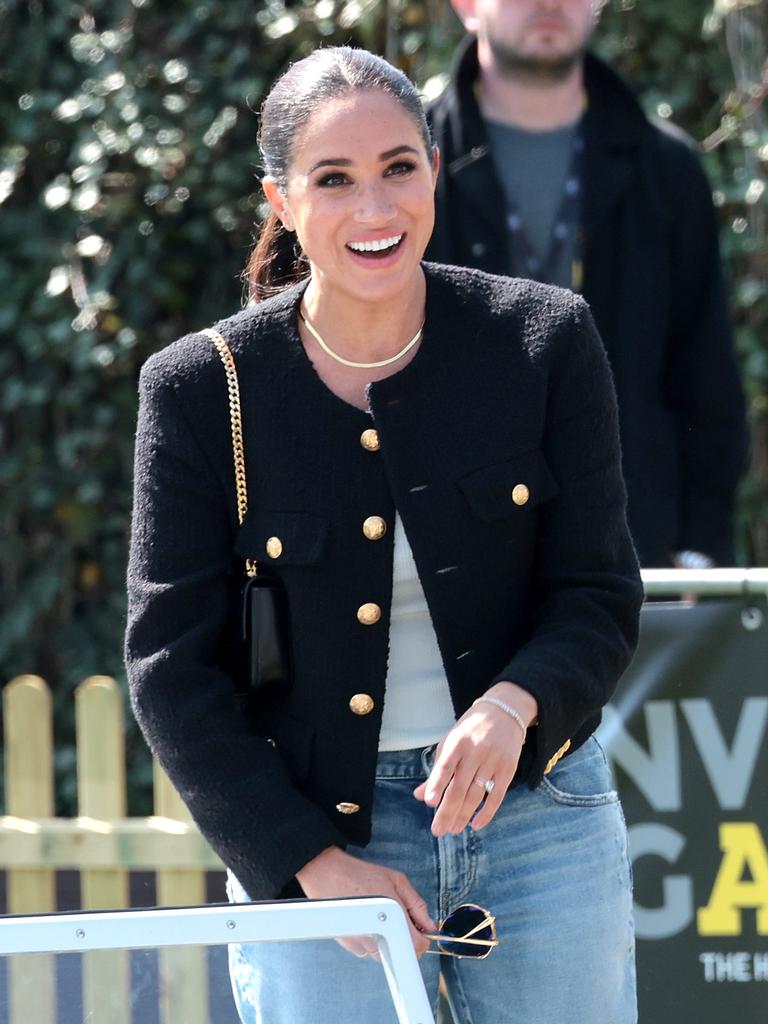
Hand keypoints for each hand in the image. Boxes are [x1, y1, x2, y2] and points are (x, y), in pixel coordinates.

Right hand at [295, 846, 434, 958]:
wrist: (328, 875)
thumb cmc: (360, 875)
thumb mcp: (396, 880)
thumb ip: (416, 904)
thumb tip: (429, 924)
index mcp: (393, 917)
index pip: (417, 948)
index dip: (422, 940)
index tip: (420, 932)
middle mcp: (376, 934)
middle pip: (400, 953)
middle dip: (402, 938)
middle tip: (395, 917)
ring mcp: (361, 943)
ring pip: (383, 954)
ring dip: (384, 940)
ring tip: (376, 916)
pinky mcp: (349, 945)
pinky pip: (367, 951)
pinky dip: (369, 940)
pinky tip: (365, 921)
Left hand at [413, 682, 536, 835]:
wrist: (504, 712)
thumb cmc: (471, 730)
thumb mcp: (451, 742)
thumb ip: (437, 770)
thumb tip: (420, 796)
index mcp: (458, 742)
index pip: (445, 766)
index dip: (437, 784)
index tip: (429, 802)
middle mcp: (476, 752)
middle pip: (460, 787)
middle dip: (447, 811)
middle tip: (437, 830)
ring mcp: (493, 761)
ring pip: (476, 794)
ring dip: (463, 815)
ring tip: (453, 829)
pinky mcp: (508, 769)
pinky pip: (497, 796)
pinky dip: (487, 813)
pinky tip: (476, 825)